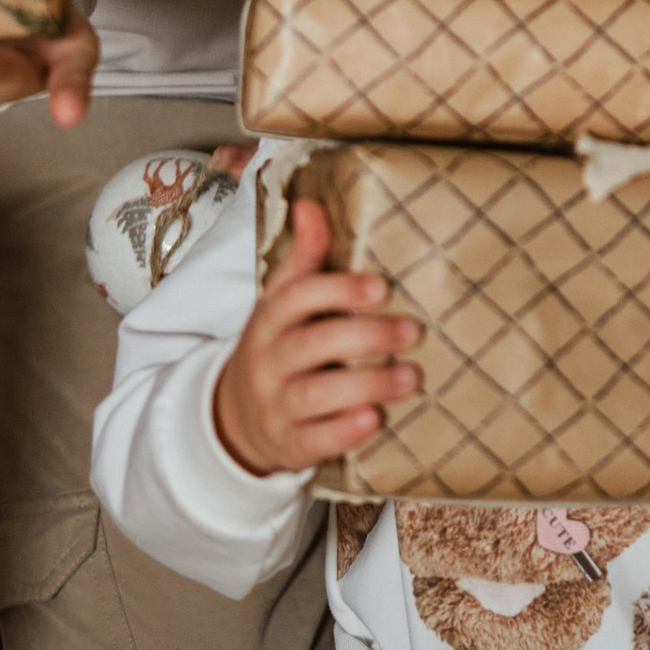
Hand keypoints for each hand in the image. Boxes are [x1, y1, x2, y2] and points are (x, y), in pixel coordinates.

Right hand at [213, 198, 419, 477]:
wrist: (237, 420)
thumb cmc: (278, 349)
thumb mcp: (282, 303)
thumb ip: (304, 258)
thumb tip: (310, 204)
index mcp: (269, 320)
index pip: (296, 298)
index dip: (338, 290)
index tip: (380, 287)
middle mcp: (268, 361)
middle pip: (311, 345)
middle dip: (365, 336)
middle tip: (412, 331)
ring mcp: (277, 405)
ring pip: (315, 395)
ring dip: (367, 384)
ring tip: (410, 376)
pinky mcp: (290, 445)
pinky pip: (315, 440)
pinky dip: (345, 431)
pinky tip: (375, 420)